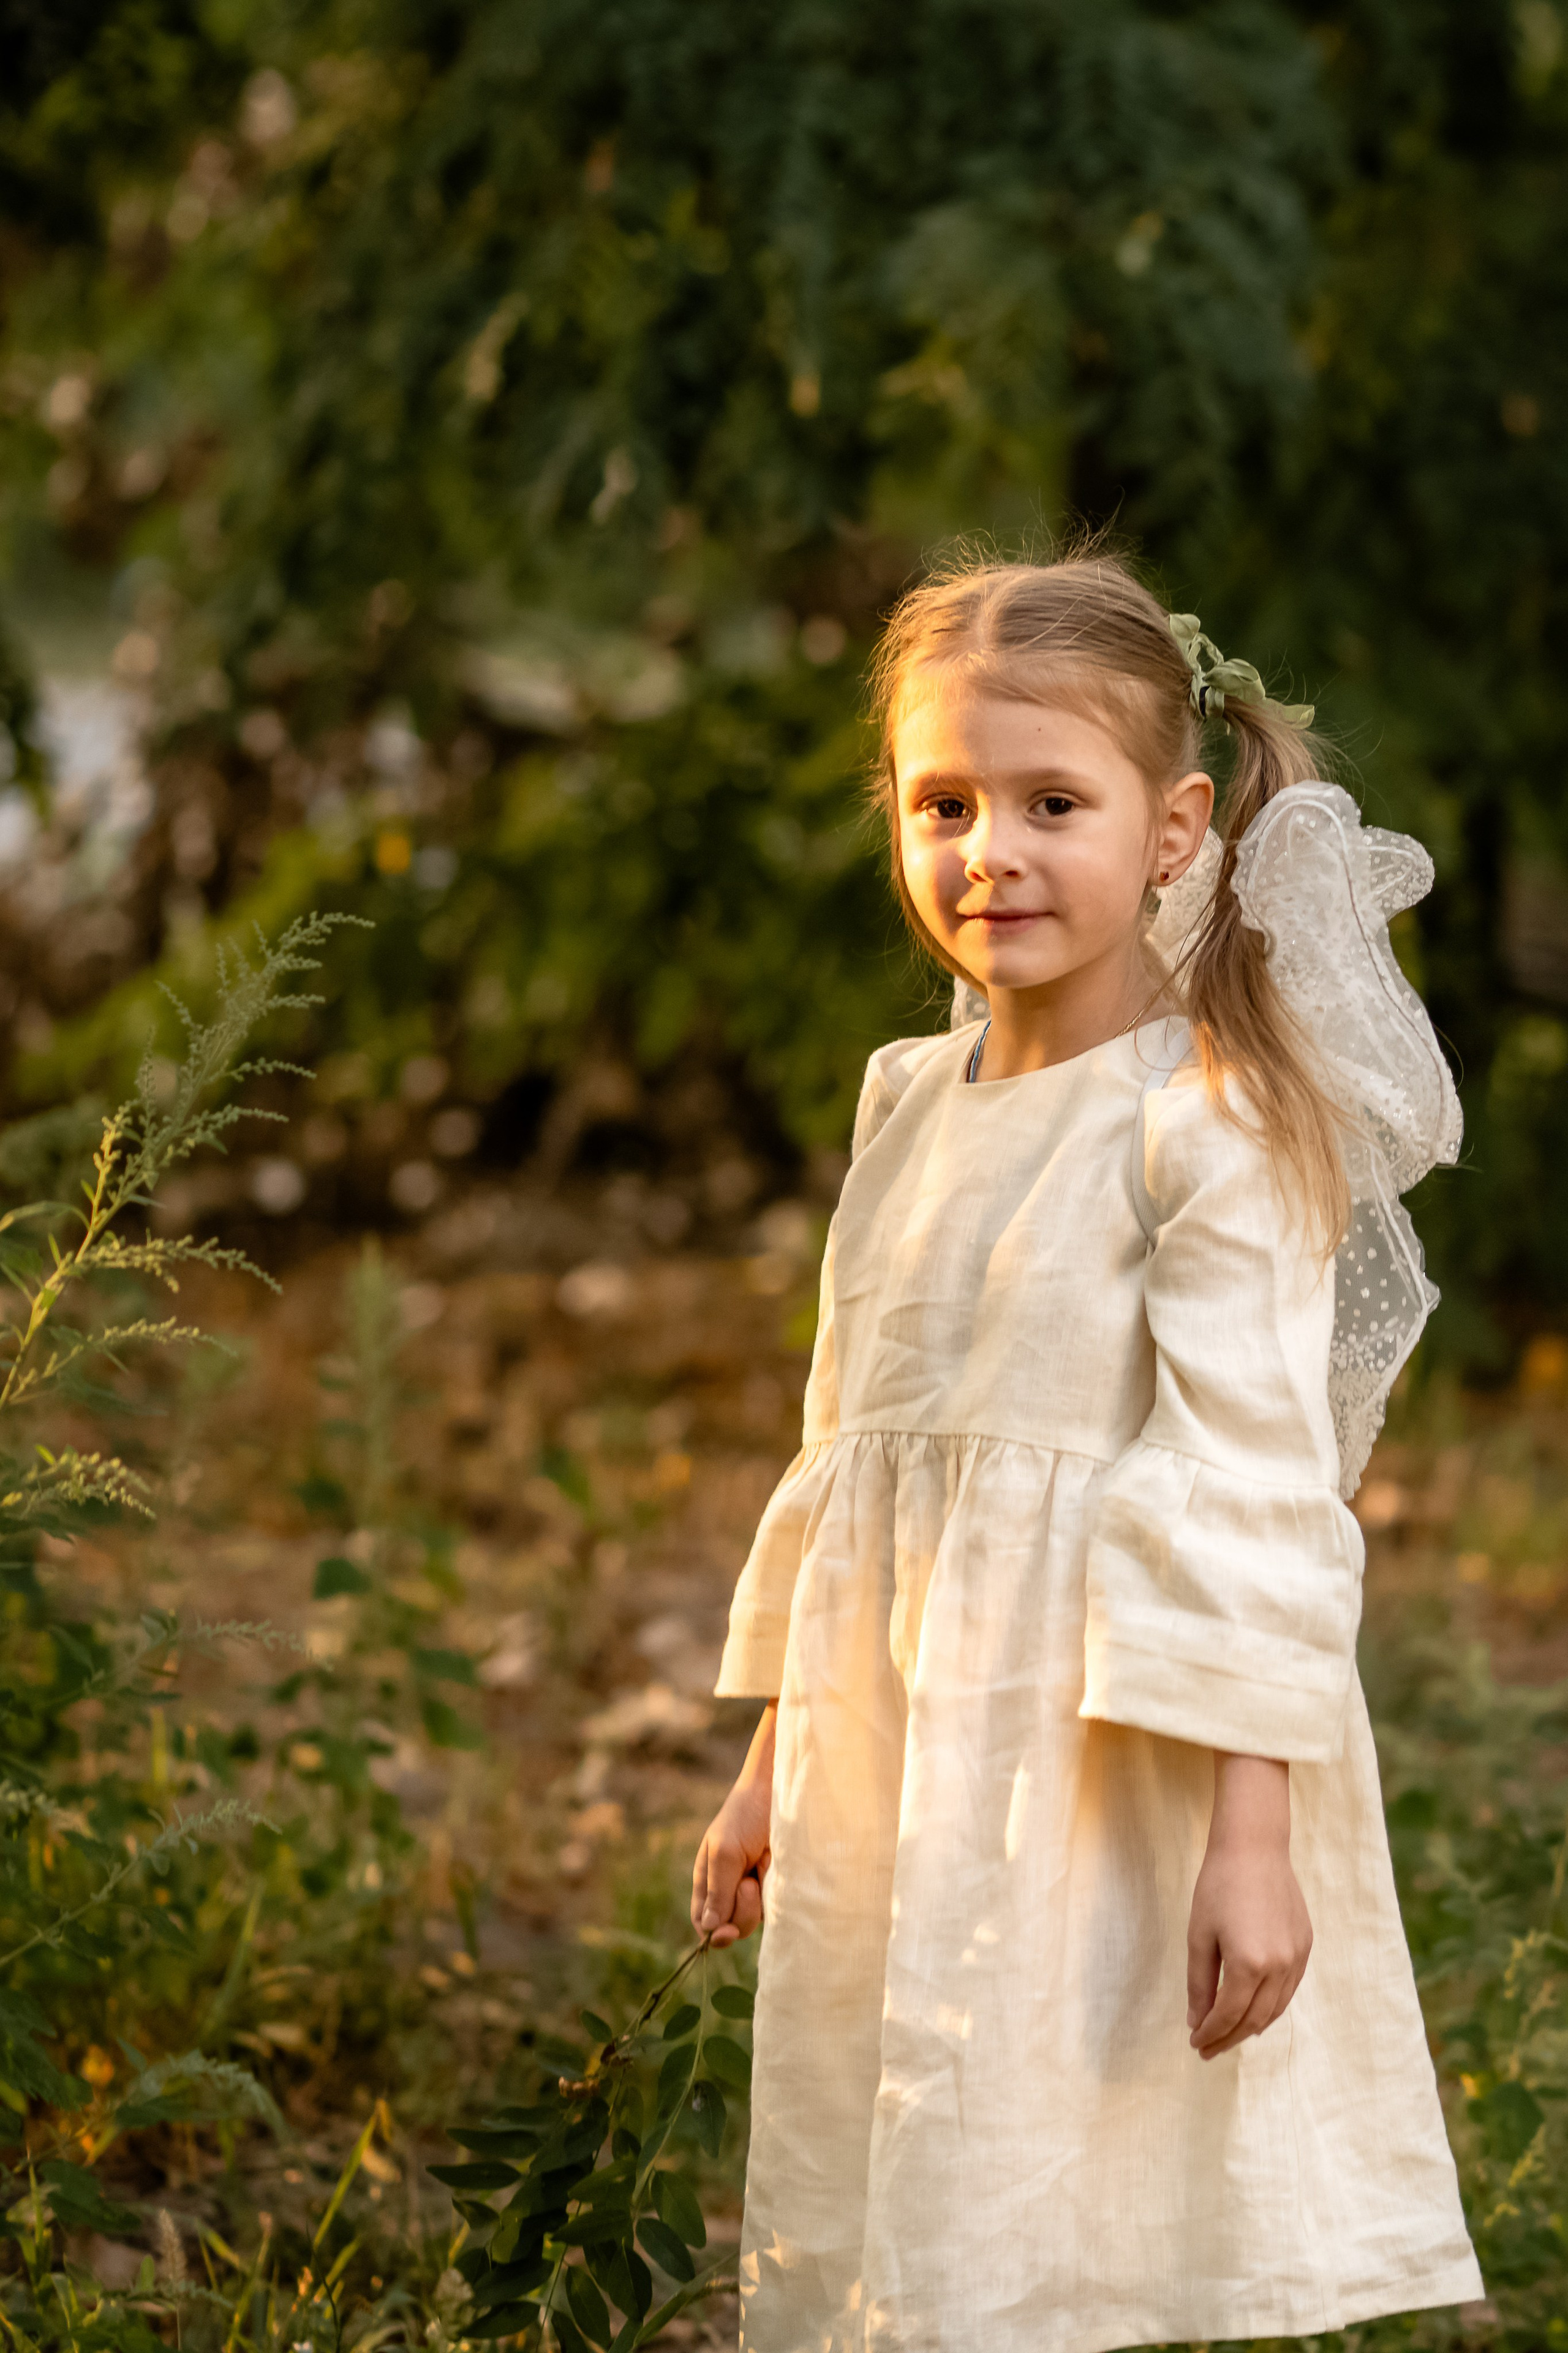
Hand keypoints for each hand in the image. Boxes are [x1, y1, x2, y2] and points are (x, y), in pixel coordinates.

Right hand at [691, 1701, 776, 1948]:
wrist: (781, 1793)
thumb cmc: (745, 1816)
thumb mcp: (724, 1852)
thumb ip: (717, 1892)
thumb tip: (709, 1931)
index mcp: (708, 1880)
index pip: (703, 1922)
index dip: (713, 1934)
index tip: (727, 1933)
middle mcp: (730, 1889)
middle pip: (731, 1927)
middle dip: (741, 1911)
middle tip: (748, 1882)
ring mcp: (756, 1889)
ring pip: (755, 1921)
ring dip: (760, 1902)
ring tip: (764, 1867)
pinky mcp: (778, 1887)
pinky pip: (777, 1908)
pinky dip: (777, 1896)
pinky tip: (776, 1871)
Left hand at [1186, 1752, 1311, 2059]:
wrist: (1254, 1848)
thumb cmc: (1218, 1887)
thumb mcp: (1199, 1936)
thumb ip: (1200, 1984)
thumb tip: (1197, 2022)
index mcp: (1248, 1964)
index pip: (1228, 2015)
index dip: (1210, 2034)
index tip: (1194, 2044)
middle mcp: (1279, 1966)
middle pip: (1254, 2020)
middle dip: (1229, 2038)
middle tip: (1208, 2048)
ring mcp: (1297, 1957)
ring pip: (1276, 2010)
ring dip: (1251, 2027)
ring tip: (1228, 2035)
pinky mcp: (1306, 1946)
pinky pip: (1289, 1989)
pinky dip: (1271, 2006)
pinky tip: (1254, 2010)